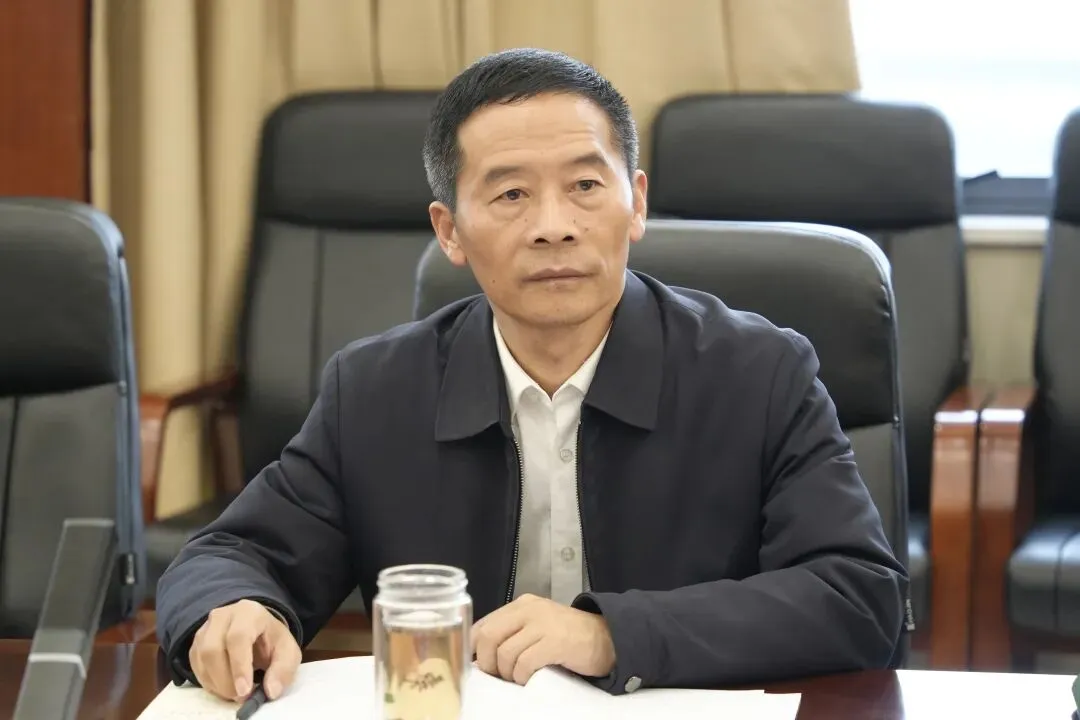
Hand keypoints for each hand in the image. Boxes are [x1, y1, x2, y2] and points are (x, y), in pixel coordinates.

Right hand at [188, 599, 300, 701]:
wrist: (257, 632)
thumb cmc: (271, 641)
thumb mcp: (288, 652)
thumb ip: (283, 669)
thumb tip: (271, 691)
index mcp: (249, 613)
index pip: (238, 637)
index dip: (239, 666)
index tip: (244, 691)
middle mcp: (223, 616)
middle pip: (213, 649)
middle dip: (225, 680)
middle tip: (240, 697)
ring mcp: (206, 628)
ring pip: (201, 658)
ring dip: (216, 683)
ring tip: (234, 693)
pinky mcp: (196, 643)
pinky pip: (195, 666)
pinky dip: (208, 683)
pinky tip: (224, 687)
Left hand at [471, 594, 614, 684]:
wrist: (609, 638)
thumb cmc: (570, 637)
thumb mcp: (537, 625)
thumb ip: (513, 632)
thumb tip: (481, 656)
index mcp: (521, 604)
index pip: (483, 624)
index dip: (474, 648)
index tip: (478, 665)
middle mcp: (529, 609)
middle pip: (488, 636)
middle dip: (487, 663)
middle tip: (498, 676)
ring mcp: (543, 624)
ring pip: (505, 653)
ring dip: (507, 673)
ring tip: (518, 678)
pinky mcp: (555, 642)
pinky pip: (524, 663)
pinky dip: (522, 676)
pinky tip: (530, 678)